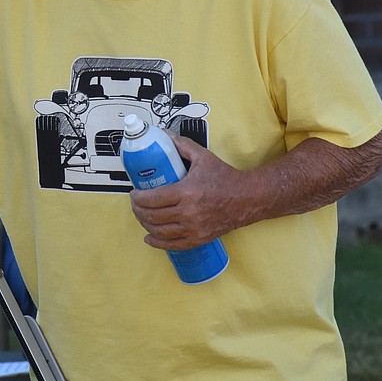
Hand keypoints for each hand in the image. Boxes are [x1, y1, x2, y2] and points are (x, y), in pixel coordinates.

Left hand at [128, 133, 246, 250]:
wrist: (247, 198)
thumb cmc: (225, 177)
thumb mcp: (203, 157)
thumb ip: (182, 145)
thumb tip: (165, 135)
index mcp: (187, 192)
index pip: (153, 198)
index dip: (138, 197)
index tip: (134, 193)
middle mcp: (189, 213)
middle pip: (152, 216)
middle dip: (138, 210)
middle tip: (136, 203)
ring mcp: (194, 228)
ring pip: (159, 231)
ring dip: (144, 224)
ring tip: (141, 216)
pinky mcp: (199, 238)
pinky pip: (172, 245)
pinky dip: (157, 242)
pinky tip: (149, 237)